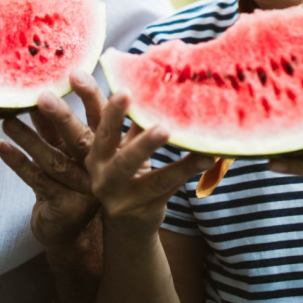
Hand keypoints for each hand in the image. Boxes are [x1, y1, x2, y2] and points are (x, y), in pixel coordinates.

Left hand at [0, 69, 105, 249]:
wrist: (78, 229)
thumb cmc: (78, 177)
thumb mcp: (79, 148)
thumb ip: (72, 122)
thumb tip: (54, 85)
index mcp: (108, 146)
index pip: (100, 116)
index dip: (90, 96)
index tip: (75, 74)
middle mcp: (99, 165)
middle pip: (79, 137)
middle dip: (60, 116)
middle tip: (42, 96)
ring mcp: (83, 187)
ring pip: (53, 159)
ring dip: (28, 138)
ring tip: (8, 119)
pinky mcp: (65, 205)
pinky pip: (37, 180)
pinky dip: (18, 163)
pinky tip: (2, 146)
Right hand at [86, 92, 213, 237]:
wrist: (129, 222)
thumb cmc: (128, 169)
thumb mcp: (124, 144)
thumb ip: (133, 118)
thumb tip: (155, 79)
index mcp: (95, 151)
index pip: (97, 124)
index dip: (107, 108)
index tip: (122, 89)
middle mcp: (101, 174)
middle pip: (115, 151)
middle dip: (134, 134)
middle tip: (158, 123)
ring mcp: (120, 196)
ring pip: (147, 176)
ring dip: (170, 160)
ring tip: (188, 140)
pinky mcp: (143, 210)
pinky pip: (168, 187)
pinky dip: (188, 171)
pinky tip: (207, 158)